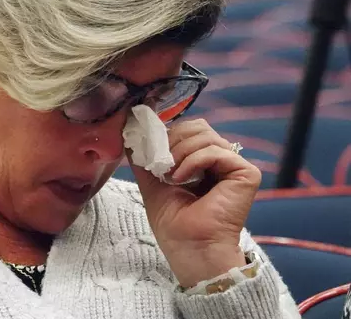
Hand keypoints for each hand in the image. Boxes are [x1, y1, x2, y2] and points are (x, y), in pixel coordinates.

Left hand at [127, 119, 261, 287]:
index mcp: (203, 162)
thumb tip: (131, 132)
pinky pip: (216, 151)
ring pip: (206, 136)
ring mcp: (235, 167)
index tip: (150, 150)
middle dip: (173, 140)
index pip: (189, 130)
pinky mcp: (246, 174)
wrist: (189, 249)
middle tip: (160, 163)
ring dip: (180, 152)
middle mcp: (222, 162)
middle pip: (199, 128)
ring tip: (170, 175)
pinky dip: (193, 161)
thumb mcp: (151, 182)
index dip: (168, 134)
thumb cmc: (173, 224)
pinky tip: (181, 178)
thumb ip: (144, 157)